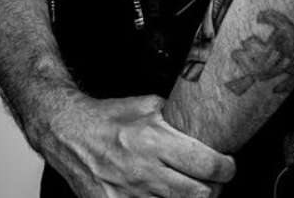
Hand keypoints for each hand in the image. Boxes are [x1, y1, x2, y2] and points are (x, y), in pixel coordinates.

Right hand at [35, 91, 234, 197]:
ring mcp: (130, 193)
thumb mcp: (143, 105)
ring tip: (188, 189)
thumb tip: (203, 121)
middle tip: (210, 180)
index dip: (226, 167)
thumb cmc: (105, 118)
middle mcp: (143, 169)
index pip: (207, 164)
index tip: (226, 165)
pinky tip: (164, 195)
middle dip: (213, 188)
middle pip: (200, 195)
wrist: (66, 133)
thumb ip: (174, 116)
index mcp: (152, 140)